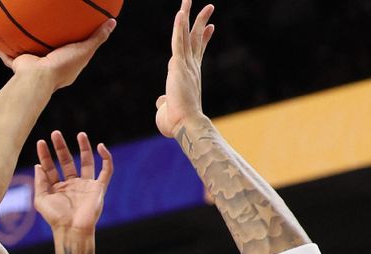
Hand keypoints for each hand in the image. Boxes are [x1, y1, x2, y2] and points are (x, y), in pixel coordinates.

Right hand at [0, 20, 115, 90]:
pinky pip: (8, 56)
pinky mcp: (18, 66)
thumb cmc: (62, 66)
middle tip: (47, 28)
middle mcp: (48, 69)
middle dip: (47, 44)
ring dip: (24, 45)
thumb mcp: (84, 49)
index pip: (71, 54)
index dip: (73, 45)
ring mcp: (33, 68)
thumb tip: (112, 21)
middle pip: (48, 53)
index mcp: (64, 68)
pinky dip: (3, 49)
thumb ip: (97, 37)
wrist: (37, 78)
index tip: (74, 33)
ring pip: (28, 53)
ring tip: (20, 29)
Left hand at [34, 131, 112, 233]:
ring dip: (84, 148)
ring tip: (80, 134)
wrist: (73, 229)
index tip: (41, 142)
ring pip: (87, 162)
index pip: (51, 167)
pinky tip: (101, 146)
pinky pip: (107, 170)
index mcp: (58, 188)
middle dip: (61, 147)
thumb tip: (37, 166)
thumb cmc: (55, 218)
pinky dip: (106, 158)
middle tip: (55, 133)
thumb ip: (39, 182)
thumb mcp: (41, 200)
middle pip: (67, 161)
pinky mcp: (99, 188)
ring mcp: (86, 185)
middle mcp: (72, 185)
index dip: (45, 155)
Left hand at [155, 0, 214, 138]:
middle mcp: (191, 67)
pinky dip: (179, 27)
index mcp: (190, 76)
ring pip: (186, 35)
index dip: (203, 39)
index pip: (197, 52)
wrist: (185, 125)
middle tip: (209, 7)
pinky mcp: (178, 65)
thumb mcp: (167, 109)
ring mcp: (186, 65)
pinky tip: (180, 13)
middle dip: (201, 21)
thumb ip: (164, 102)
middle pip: (195, 39)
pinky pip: (177, 42)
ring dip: (188, 15)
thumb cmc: (176, 123)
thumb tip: (160, 101)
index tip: (210, 27)